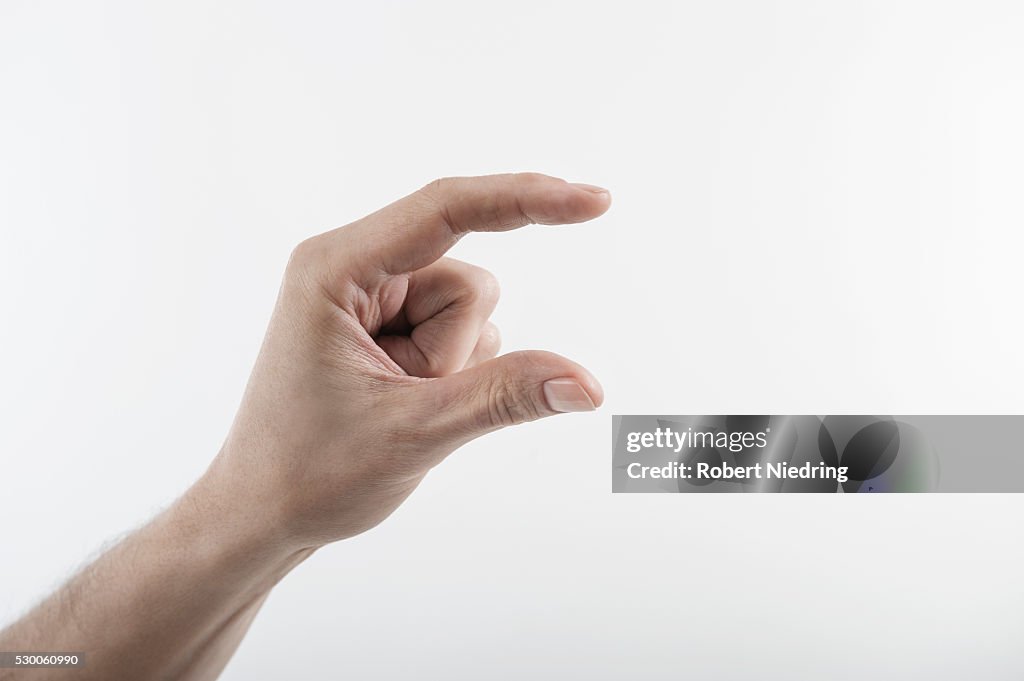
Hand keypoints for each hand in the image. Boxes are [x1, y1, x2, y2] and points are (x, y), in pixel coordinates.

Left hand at [208, 173, 609, 548]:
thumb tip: (589, 384)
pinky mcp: (387, 324)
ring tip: (395, 403)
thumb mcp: (415, 431)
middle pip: (468, 279)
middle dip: (459, 349)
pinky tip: (402, 401)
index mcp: (335, 268)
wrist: (262, 514)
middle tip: (404, 398)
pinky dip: (451, 371)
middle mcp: (351, 267)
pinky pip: (462, 332)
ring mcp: (371, 297)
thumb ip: (506, 397)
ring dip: (455, 366)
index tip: (595, 202)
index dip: (527, 200)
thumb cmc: (310, 472)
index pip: (446, 210)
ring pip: (472, 309)